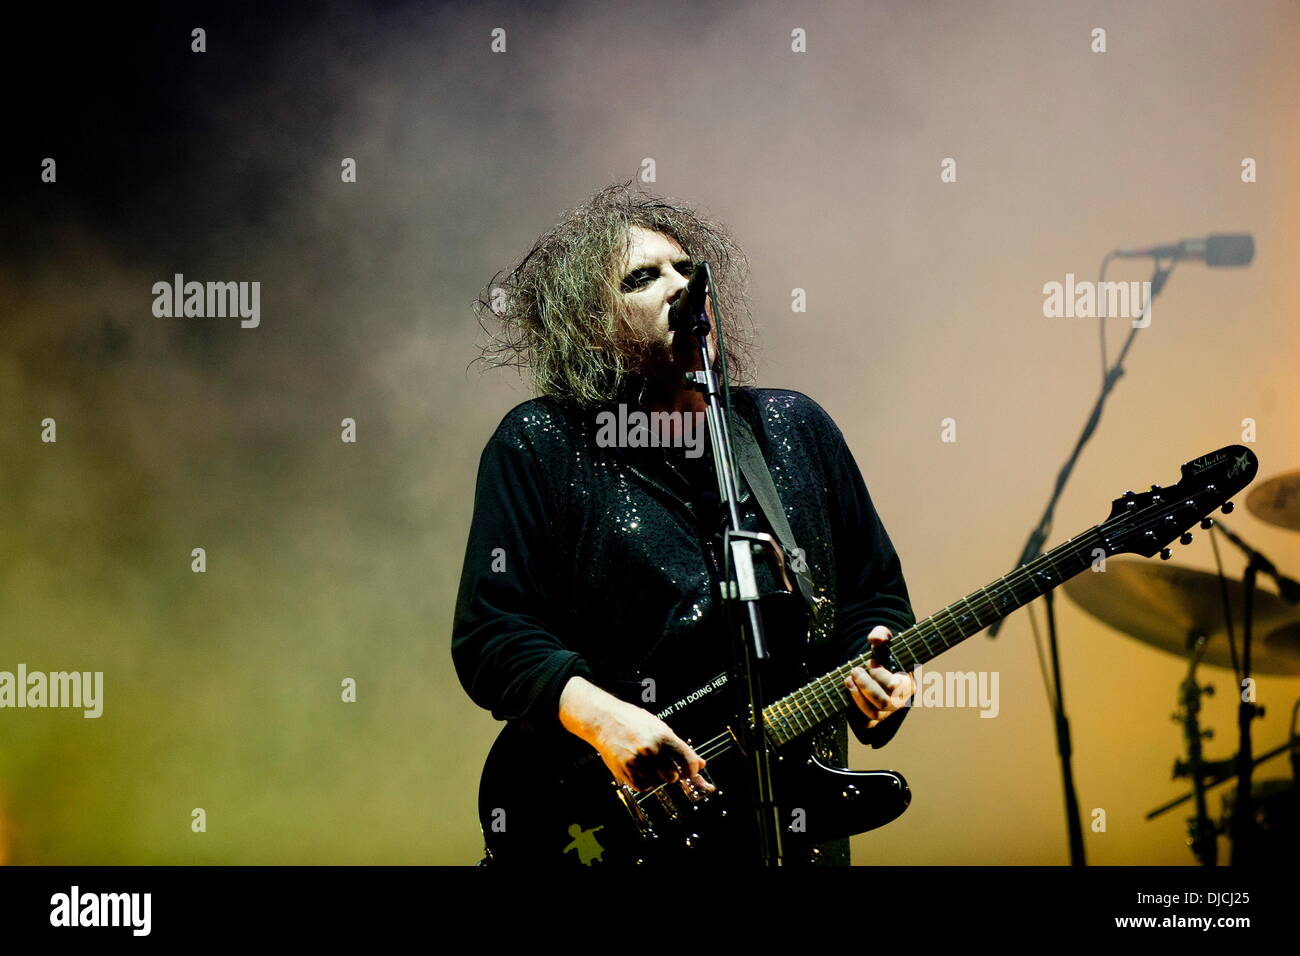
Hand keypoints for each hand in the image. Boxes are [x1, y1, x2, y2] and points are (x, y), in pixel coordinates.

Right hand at [559, 676, 715, 793]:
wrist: (605, 721)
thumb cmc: (633, 721)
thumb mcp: (660, 728)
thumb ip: (681, 747)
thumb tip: (700, 763)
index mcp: (663, 737)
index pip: (688, 762)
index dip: (692, 769)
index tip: (691, 770)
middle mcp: (651, 751)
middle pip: (673, 777)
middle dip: (672, 773)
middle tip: (666, 764)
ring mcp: (637, 763)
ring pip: (658, 782)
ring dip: (658, 777)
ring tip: (650, 763)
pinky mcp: (625, 772)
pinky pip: (643, 786)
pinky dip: (645, 781)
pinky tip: (641, 769)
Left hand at [844, 626, 914, 728]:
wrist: (875, 665)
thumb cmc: (883, 652)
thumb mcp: (884, 638)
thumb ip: (881, 635)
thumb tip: (875, 640)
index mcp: (908, 684)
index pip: (894, 687)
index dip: (880, 675)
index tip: (870, 662)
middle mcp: (900, 701)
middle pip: (883, 702)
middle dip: (866, 686)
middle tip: (854, 670)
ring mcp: (888, 712)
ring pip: (873, 713)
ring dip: (857, 696)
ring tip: (848, 680)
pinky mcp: (875, 718)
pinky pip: (866, 722)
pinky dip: (856, 708)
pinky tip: (849, 690)